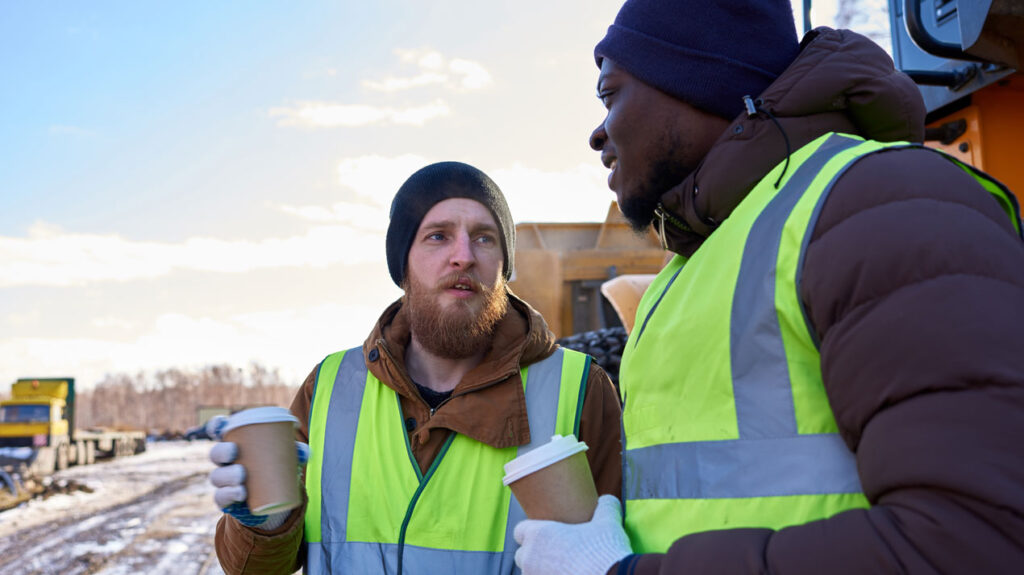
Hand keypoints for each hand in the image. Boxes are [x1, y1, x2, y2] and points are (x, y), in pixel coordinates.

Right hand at [207, 415, 309, 528]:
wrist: (272, 500)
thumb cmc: (275, 468)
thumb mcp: (286, 458)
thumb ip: (296, 452)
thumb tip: (305, 452)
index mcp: (236, 445)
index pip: (219, 432)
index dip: (216, 426)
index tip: (221, 425)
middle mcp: (226, 462)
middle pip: (216, 453)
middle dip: (222, 451)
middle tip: (235, 451)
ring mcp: (224, 482)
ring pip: (217, 476)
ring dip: (227, 475)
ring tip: (242, 476)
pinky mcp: (226, 500)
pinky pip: (220, 497)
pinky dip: (228, 495)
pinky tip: (239, 493)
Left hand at [513, 494, 632, 574]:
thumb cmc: (604, 551)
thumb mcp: (608, 521)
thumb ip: (605, 507)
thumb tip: (608, 501)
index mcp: (539, 535)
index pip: (520, 530)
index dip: (531, 532)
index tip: (545, 534)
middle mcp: (530, 558)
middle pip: (522, 555)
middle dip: (535, 555)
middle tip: (555, 553)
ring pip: (531, 573)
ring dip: (541, 571)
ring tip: (562, 568)